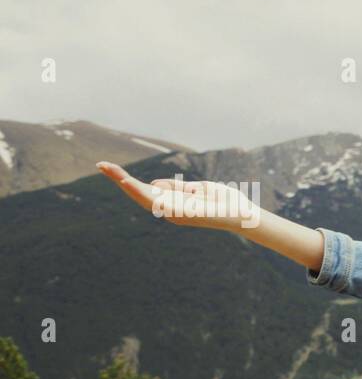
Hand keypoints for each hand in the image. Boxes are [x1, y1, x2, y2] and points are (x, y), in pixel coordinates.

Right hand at [95, 161, 259, 230]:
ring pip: (143, 197)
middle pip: (139, 193)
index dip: (127, 180)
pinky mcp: (181, 213)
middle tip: (100, 164)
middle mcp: (170, 210)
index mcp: (173, 204)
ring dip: (125, 183)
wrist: (244, 214)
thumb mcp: (198, 189)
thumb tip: (156, 183)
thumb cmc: (224, 202)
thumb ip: (178, 187)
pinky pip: (159, 203)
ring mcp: (174, 213)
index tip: (108, 167)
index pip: (145, 190)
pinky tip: (129, 183)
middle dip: (119, 179)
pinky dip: (142, 193)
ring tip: (108, 169)